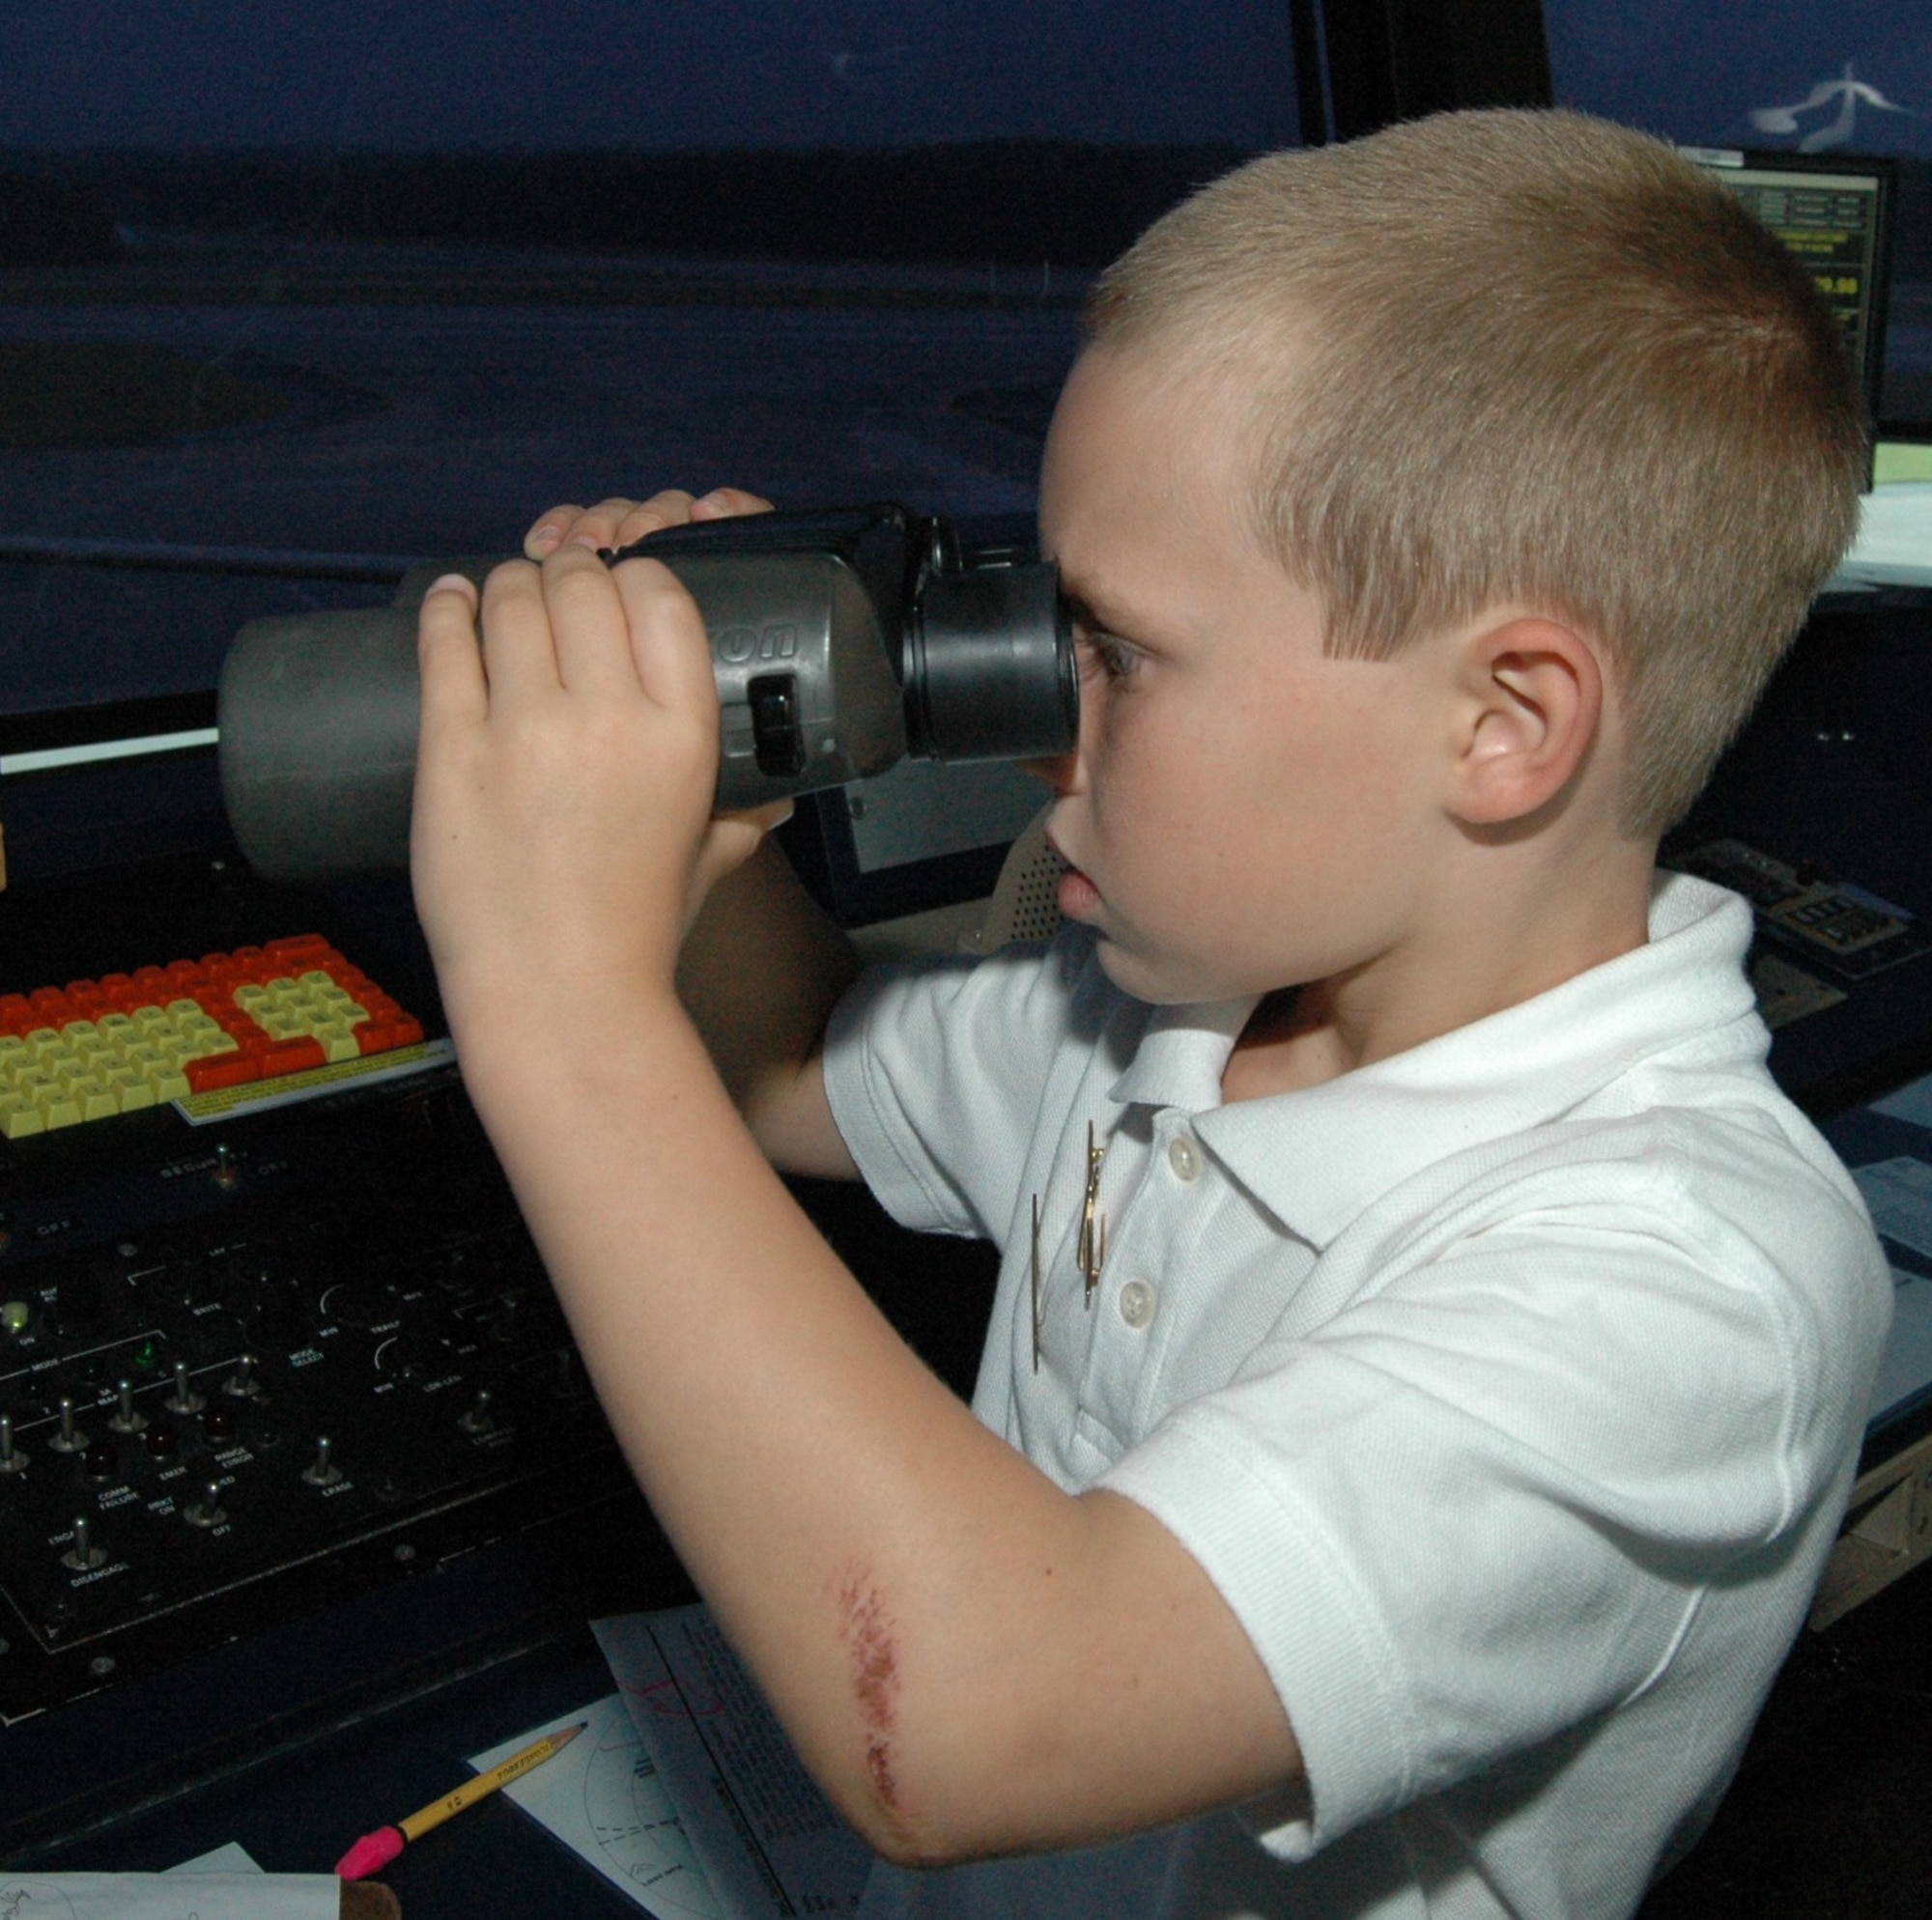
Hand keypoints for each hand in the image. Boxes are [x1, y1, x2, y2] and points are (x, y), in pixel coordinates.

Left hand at [411, 486, 784, 1033]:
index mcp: (681, 734)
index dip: (638, 578)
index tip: (622, 588)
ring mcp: (523, 727)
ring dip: (509, 584)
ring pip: (511, 599)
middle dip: (570, 572)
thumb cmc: (637, 931)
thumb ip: (745, 813)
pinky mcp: (451, 748)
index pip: (661, 599)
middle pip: (581, 584)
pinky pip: (444, 644)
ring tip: (503, 593)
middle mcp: (606, 716)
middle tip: (558, 587)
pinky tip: (451, 598)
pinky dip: (447, 607)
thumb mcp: (713, 858)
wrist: (559, 993)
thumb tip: (776, 796)